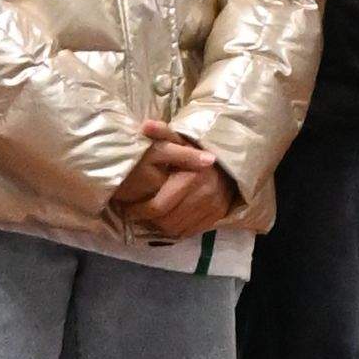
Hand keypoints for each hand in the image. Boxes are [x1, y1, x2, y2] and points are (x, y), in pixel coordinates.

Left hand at [111, 125, 232, 239]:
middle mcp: (204, 195)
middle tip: (136, 213)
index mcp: (192, 177)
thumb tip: (145, 126)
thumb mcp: (181, 139)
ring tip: (151, 216)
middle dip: (148, 219)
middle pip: (166, 221)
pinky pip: (189, 232)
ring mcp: (211, 209)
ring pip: (176, 229)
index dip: (139, 210)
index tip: (128, 207)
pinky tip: (168, 219)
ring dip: (160, 225)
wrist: (230, 162)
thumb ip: (163, 133)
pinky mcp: (215, 218)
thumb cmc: (199, 150)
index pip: (158, 206)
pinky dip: (175, 229)